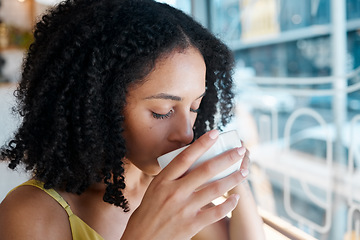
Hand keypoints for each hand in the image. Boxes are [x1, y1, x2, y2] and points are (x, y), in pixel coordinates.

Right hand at [121, 130, 247, 239]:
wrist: (141, 239)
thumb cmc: (148, 213)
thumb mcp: (154, 190)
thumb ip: (171, 177)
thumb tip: (189, 163)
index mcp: (163, 181)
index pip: (185, 157)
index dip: (202, 143)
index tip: (216, 133)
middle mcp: (174, 192)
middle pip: (205, 170)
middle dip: (226, 158)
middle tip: (239, 150)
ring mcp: (184, 209)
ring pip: (215, 189)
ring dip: (233, 179)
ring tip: (244, 172)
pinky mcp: (192, 224)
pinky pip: (216, 212)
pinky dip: (228, 204)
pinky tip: (236, 197)